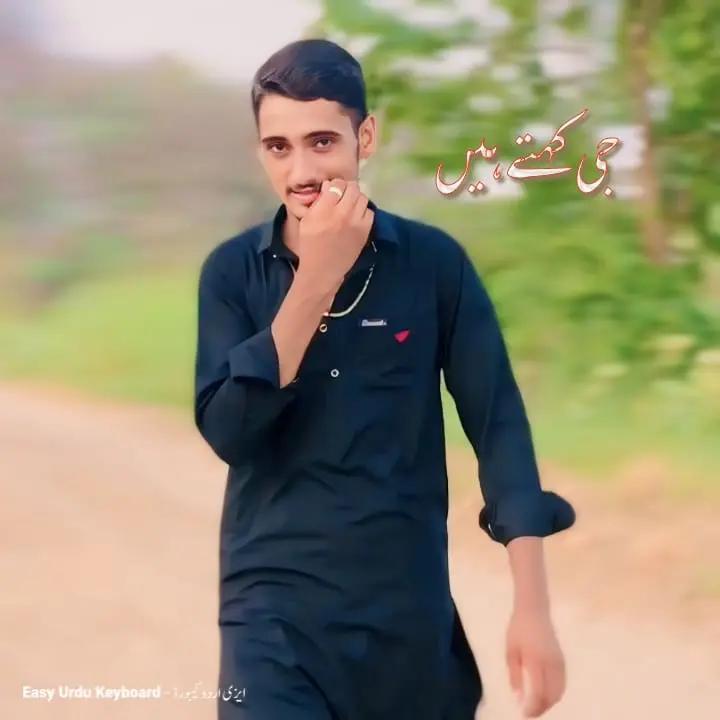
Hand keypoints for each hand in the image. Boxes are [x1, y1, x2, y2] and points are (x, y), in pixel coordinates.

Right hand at [295, 178, 374, 295]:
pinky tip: (356, 217)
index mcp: (324, 210)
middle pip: (352, 188)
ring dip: (356, 199)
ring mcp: (356, 222)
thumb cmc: (310, 244)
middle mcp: (342, 213)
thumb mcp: (307, 220)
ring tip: (350, 206)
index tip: (332, 190)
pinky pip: (369, 212)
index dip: (335, 185)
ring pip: (362, 198)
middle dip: (347, 189)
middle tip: (343, 196)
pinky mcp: (365, 231)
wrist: (322, 269)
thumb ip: (318, 202)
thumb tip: (329, 186)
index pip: (336, 184)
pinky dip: (363, 212)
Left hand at [506, 607, 565, 716]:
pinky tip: (544, 694)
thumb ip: (514, 675)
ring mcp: (559, 662)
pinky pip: (562, 683)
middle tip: (529, 713)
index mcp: (535, 660)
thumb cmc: (518, 630)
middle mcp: (550, 663)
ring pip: (559, 691)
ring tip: (536, 706)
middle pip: (551, 695)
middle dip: (542, 708)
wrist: (534, 610)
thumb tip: (518, 698)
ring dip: (549, 702)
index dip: (532, 707)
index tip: (524, 714)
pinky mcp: (562, 660)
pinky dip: (555, 693)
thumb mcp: (510, 652)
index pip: (538, 692)